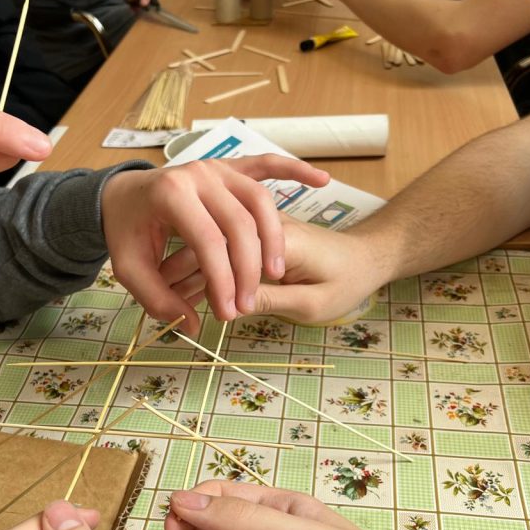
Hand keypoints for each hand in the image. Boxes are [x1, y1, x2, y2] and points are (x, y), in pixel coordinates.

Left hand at [100, 156, 329, 331]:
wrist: (122, 193)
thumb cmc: (128, 231)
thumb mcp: (129, 269)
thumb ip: (158, 299)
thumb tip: (191, 327)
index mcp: (170, 194)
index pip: (207, 242)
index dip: (221, 281)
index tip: (227, 313)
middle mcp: (198, 174)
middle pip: (238, 224)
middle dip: (247, 270)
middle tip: (247, 305)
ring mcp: (217, 167)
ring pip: (259, 201)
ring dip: (272, 238)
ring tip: (276, 273)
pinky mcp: (230, 167)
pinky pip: (267, 164)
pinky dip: (295, 170)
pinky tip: (322, 181)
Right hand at [161, 216, 384, 325]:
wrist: (369, 259)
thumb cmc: (348, 282)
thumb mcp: (314, 304)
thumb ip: (271, 301)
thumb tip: (231, 306)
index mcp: (280, 237)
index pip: (223, 248)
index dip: (193, 276)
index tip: (172, 302)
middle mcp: (265, 222)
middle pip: (211, 240)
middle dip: (182, 270)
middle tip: (161, 299)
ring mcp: (261, 222)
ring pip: (213, 236)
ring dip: (189, 260)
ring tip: (165, 286)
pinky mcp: (259, 229)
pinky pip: (223, 235)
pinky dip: (204, 253)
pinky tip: (185, 271)